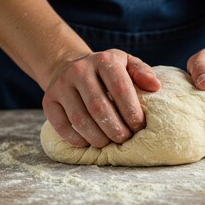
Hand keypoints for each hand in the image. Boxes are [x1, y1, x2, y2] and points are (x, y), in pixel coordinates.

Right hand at [42, 49, 160, 147]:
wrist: (70, 65)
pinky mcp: (49, 100)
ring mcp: (62, 86)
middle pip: (99, 107)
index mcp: (104, 61)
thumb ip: (142, 72)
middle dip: (115, 129)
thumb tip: (155, 86)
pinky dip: (76, 139)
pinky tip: (89, 142)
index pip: (120, 88)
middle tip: (125, 139)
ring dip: (97, 137)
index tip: (140, 127)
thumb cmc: (106, 70)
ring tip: (109, 143)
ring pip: (80, 119)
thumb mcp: (126, 63)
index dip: (131, 111)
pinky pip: (61, 125)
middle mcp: (80, 71)